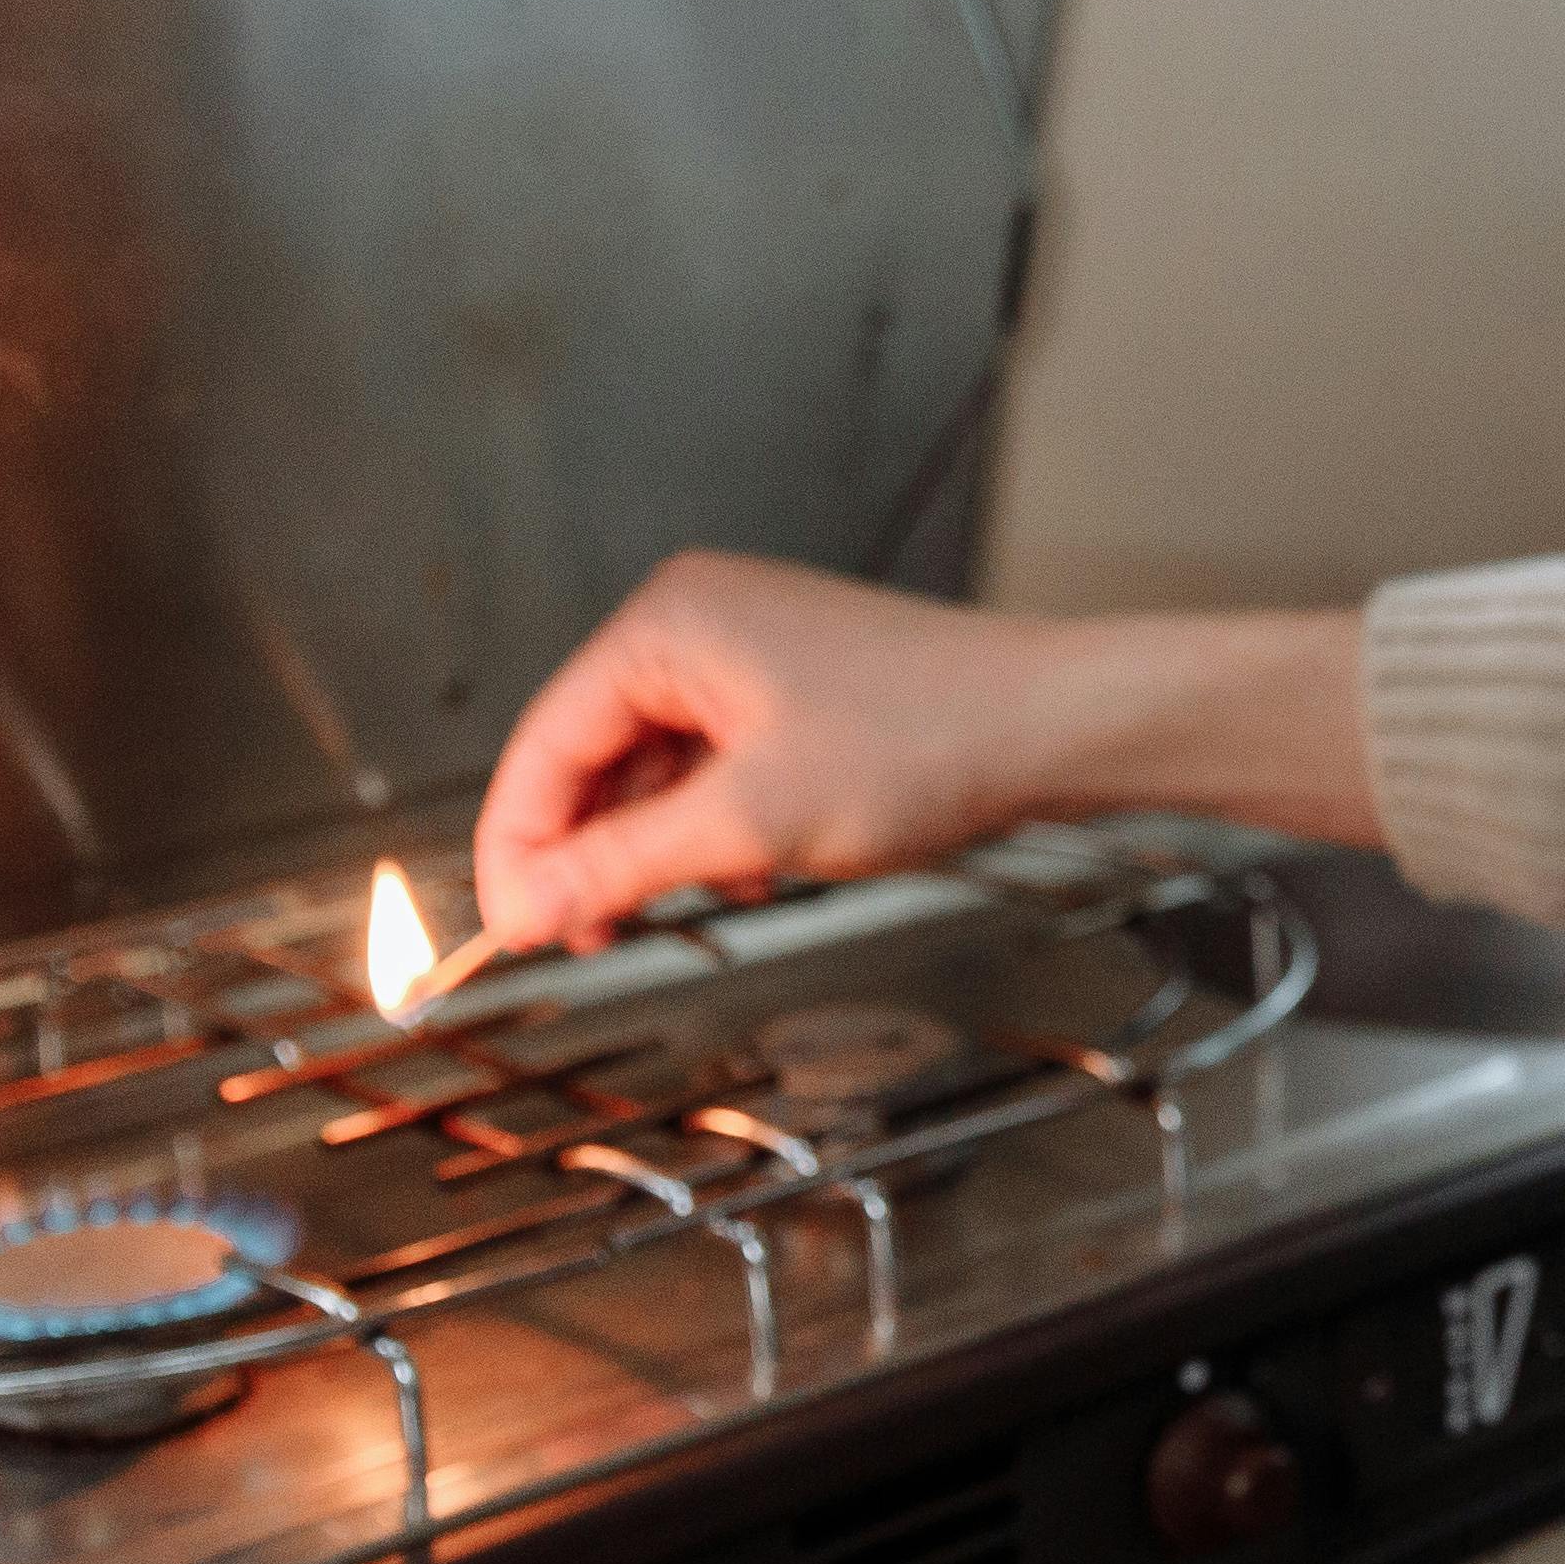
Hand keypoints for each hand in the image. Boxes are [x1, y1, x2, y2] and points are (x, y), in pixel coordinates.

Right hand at [471, 554, 1062, 951]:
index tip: (510, 931)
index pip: (544, 744)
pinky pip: (713, 767)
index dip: (517, 847)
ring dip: (654, 849)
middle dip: (586, 853)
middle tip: (584, 941)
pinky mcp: (790, 689)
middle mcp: (694, 622)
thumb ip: (621, 865)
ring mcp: (745, 652)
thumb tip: (521, 908)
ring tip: (671, 913)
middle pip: (591, 756)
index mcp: (666, 624)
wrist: (1054, 724)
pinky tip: (752, 878)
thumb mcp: (749, 823)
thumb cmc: (923, 743)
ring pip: (654, 770)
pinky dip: (713, 829)